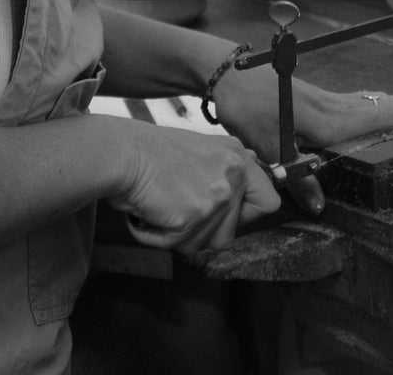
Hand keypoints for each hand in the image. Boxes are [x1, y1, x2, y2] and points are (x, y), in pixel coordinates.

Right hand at [107, 123, 279, 253]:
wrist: (123, 152)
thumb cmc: (153, 151)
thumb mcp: (203, 146)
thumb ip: (230, 163)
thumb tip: (255, 165)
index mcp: (237, 158)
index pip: (269, 203)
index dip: (248, 216)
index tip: (226, 215)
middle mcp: (234, 176)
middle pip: (232, 233)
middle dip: (203, 229)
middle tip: (179, 207)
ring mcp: (217, 197)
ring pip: (206, 244)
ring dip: (180, 235)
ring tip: (162, 206)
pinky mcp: (194, 217)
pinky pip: (178, 245)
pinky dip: (158, 236)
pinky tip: (149, 212)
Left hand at [213, 67, 392, 216]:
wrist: (227, 72)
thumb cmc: (246, 106)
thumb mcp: (267, 146)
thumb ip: (297, 177)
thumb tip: (320, 207)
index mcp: (326, 120)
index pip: (377, 119)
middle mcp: (331, 106)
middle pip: (380, 108)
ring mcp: (323, 97)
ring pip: (366, 104)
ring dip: (382, 116)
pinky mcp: (314, 95)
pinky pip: (350, 103)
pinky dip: (364, 111)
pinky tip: (362, 121)